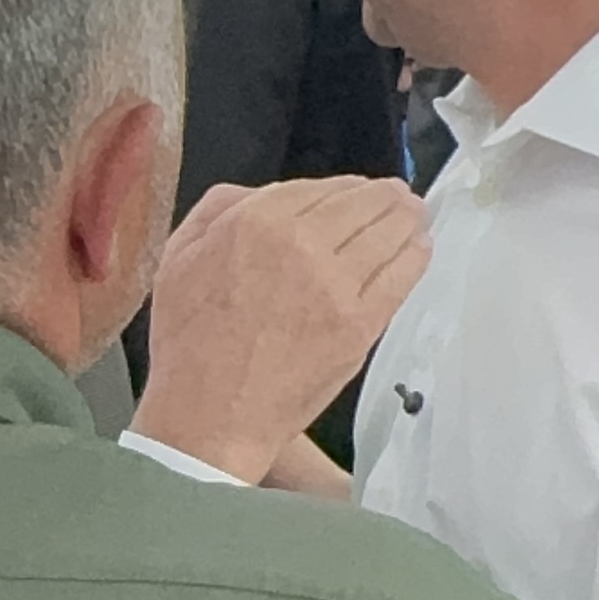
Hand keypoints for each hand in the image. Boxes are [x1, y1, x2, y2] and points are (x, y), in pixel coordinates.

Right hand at [133, 177, 429, 483]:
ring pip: (387, 235)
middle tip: (400, 196)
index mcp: (254, 221)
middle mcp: (300, 243)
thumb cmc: (188, 342)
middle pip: (361, 203)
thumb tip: (258, 193)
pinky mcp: (359, 325)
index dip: (345, 186)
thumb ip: (217, 210)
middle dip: (385, 196)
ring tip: (415, 215)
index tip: (358, 189)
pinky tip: (420, 249)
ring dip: (407, 219)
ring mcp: (335, 285)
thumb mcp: (178, 256)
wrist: (209, 413)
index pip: (318, 188)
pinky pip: (399, 278)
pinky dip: (415, 258)